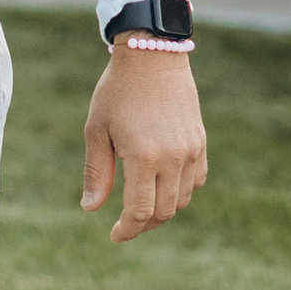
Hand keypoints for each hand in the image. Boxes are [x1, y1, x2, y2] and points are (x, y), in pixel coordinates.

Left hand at [80, 47, 207, 243]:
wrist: (152, 54)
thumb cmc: (117, 90)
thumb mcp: (97, 129)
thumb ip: (96, 172)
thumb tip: (90, 209)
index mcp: (143, 156)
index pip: (140, 211)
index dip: (127, 230)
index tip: (114, 235)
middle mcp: (172, 157)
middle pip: (164, 212)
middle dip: (143, 224)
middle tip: (125, 223)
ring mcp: (191, 150)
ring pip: (182, 199)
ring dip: (163, 209)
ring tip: (141, 206)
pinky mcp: (200, 141)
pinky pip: (195, 180)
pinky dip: (181, 191)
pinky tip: (162, 185)